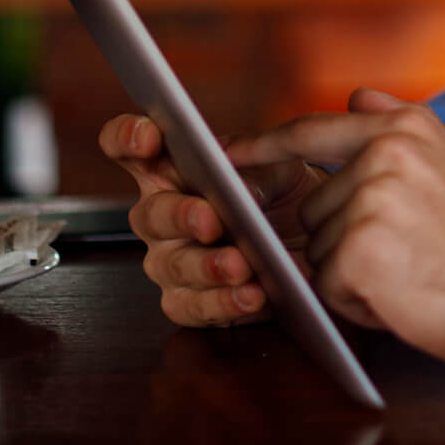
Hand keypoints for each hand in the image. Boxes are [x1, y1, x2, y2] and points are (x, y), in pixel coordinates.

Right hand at [98, 112, 328, 327]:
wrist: (315, 241)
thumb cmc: (284, 195)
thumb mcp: (279, 170)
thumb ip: (254, 171)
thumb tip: (238, 187)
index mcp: (173, 169)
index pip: (129, 148)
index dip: (128, 138)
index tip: (148, 138)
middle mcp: (162, 214)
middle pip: (151, 214)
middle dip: (180, 216)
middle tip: (210, 220)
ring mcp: (170, 260)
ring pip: (172, 265)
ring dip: (206, 266)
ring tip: (239, 265)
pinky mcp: (188, 301)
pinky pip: (191, 307)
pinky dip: (222, 303)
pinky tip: (249, 295)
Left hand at [232, 88, 444, 366]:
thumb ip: (397, 127)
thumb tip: (356, 96)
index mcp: (406, 127)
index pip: (313, 130)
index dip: (265, 145)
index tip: (229, 153)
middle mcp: (386, 153)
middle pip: (316, 205)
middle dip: (346, 239)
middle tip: (403, 252)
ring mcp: (370, 198)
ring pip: (320, 247)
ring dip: (351, 271)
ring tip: (404, 272)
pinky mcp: (359, 248)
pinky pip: (327, 282)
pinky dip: (354, 301)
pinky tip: (398, 294)